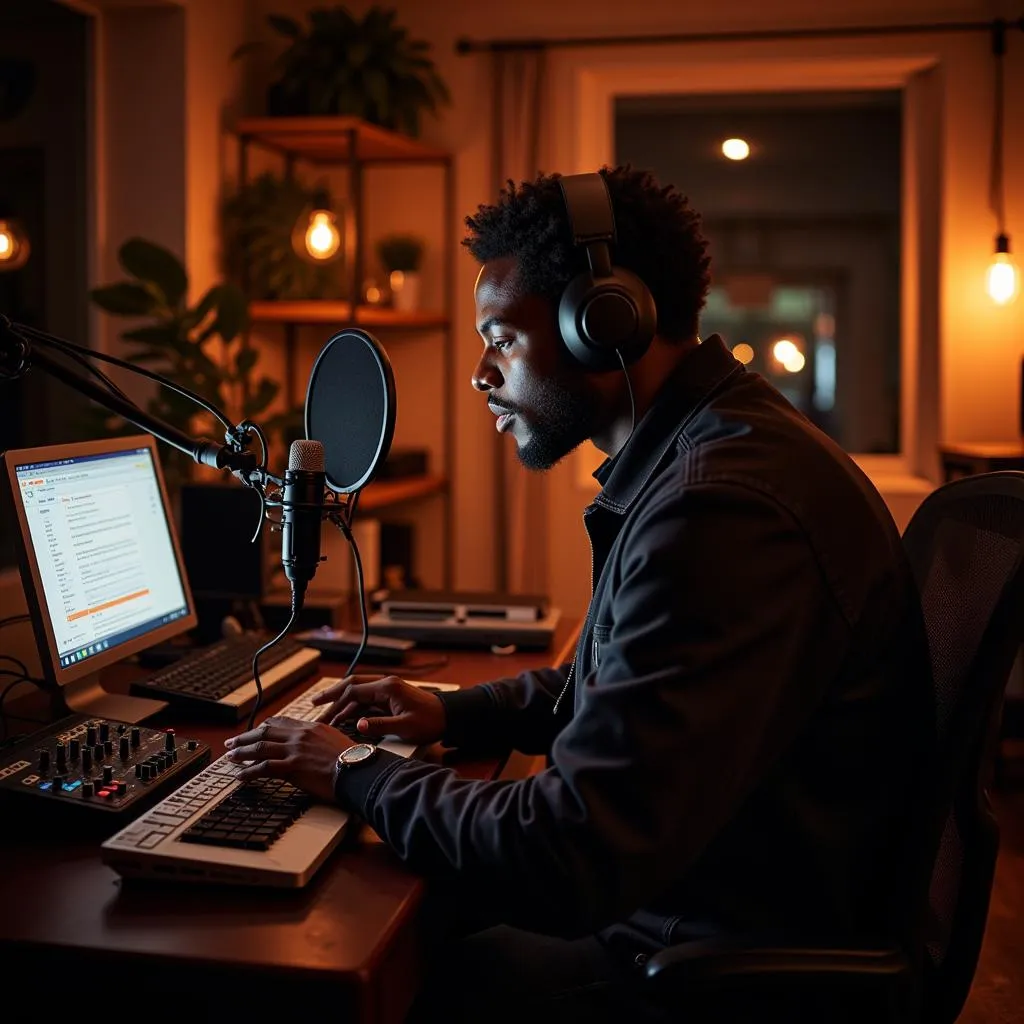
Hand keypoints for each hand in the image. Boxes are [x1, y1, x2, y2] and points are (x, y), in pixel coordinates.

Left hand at [223, 716, 352, 800]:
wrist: (358, 769)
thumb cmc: (352, 759)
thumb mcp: (336, 740)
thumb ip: (321, 739)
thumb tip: (314, 746)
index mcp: (311, 727)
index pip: (281, 721)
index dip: (264, 726)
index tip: (254, 730)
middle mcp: (300, 735)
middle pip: (265, 732)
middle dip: (245, 737)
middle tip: (232, 742)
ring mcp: (295, 750)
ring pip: (260, 747)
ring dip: (242, 753)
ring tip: (230, 757)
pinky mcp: (293, 767)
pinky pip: (264, 768)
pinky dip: (249, 772)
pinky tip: (241, 776)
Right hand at [311, 674, 446, 745]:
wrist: (449, 717)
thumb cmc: (430, 721)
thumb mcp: (405, 727)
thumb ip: (380, 725)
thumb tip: (358, 725)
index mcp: (388, 688)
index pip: (354, 690)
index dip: (336, 701)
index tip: (321, 711)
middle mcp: (386, 685)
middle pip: (353, 685)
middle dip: (332, 694)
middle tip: (313, 703)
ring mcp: (388, 690)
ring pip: (358, 692)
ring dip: (342, 702)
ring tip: (325, 715)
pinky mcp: (390, 698)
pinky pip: (366, 700)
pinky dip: (353, 707)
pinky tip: (343, 717)